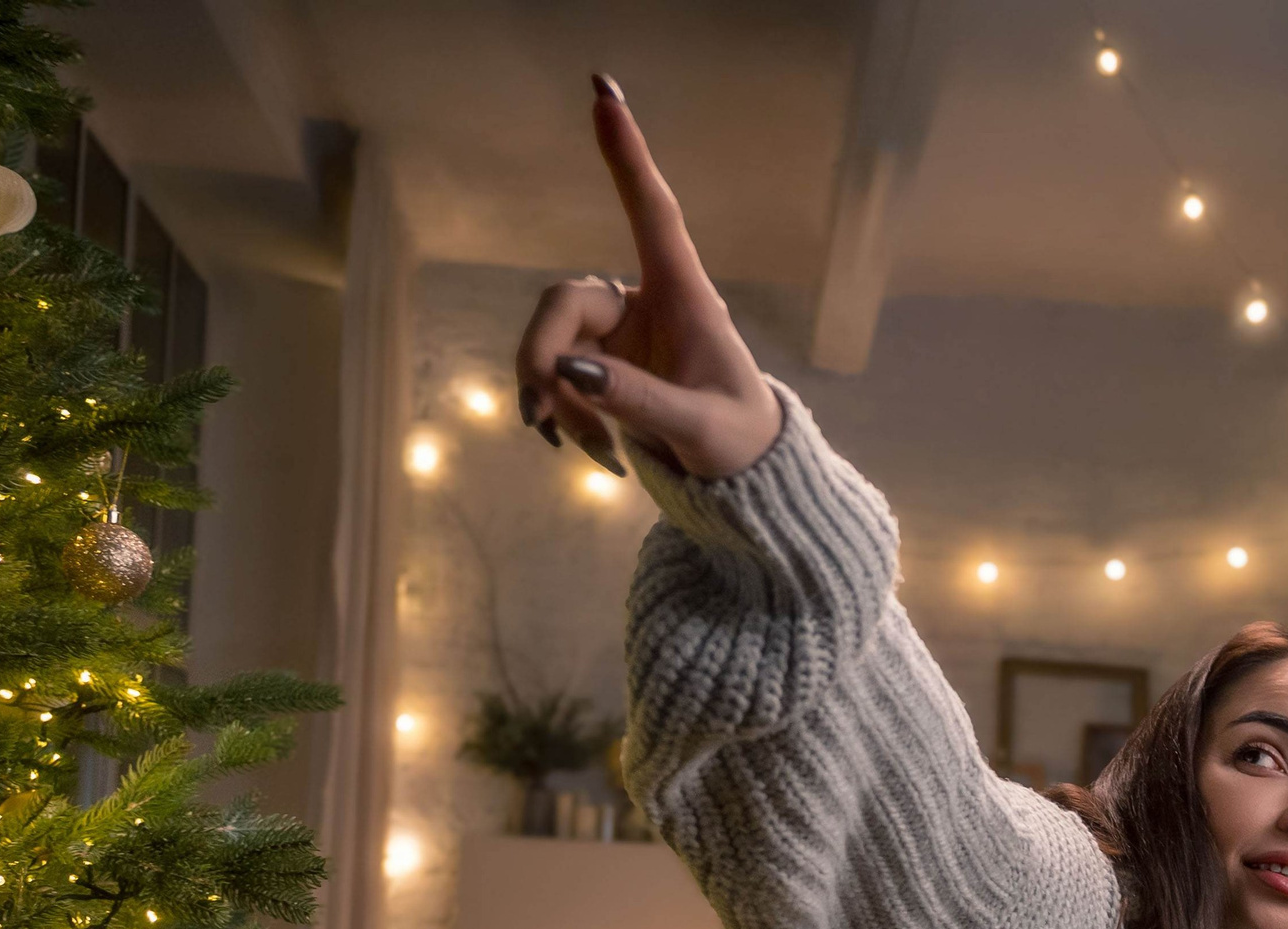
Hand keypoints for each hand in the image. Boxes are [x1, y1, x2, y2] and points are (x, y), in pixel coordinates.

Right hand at [514, 74, 782, 480]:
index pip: (652, 214)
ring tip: (588, 449)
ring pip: (551, 343)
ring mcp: (617, 334)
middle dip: (544, 357)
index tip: (604, 92)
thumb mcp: (700, 427)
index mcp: (686, 297)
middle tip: (544, 415)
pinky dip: (561, 413)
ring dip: (555, 397)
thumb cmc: (739, 441)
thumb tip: (568, 370)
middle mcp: (644, 302)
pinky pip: (555, 376)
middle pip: (564, 301)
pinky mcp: (600, 365)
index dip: (627, 156)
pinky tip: (584, 446)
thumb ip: (639, 400)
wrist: (743, 477)